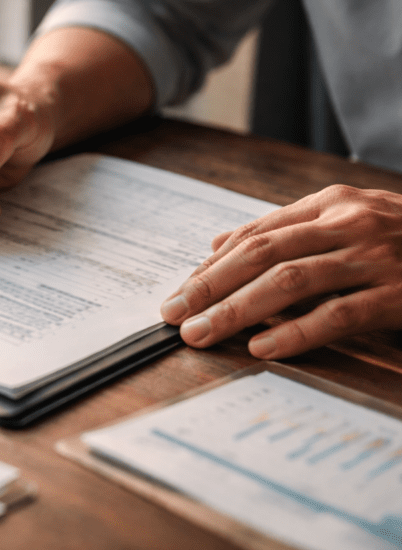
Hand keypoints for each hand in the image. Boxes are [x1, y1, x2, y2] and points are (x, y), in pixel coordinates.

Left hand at [160, 184, 401, 358]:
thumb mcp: (348, 220)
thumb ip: (285, 230)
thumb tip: (216, 243)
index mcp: (332, 203)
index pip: (255, 234)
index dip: (211, 266)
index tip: (178, 295)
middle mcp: (350, 223)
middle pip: (262, 254)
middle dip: (209, 287)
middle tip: (173, 315)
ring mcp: (376, 257)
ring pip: (290, 280)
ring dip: (237, 309)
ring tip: (201, 333)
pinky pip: (339, 314)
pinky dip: (296, 331)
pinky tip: (262, 347)